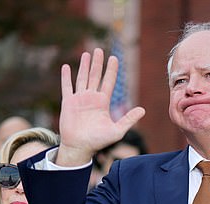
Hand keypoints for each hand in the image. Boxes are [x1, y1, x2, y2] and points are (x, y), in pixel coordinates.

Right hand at [58, 48, 145, 165]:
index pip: (109, 82)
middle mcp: (91, 98)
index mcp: (103, 103)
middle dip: (97, 63)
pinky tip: (66, 67)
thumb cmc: (98, 141)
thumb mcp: (117, 131)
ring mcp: (79, 99)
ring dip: (84, 66)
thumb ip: (128, 119)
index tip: (114, 58)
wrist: (80, 148)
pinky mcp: (68, 103)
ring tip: (86, 53)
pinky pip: (67, 87)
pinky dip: (66, 77)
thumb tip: (143, 110)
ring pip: (82, 78)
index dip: (111, 70)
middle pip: (95, 76)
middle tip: (99, 49)